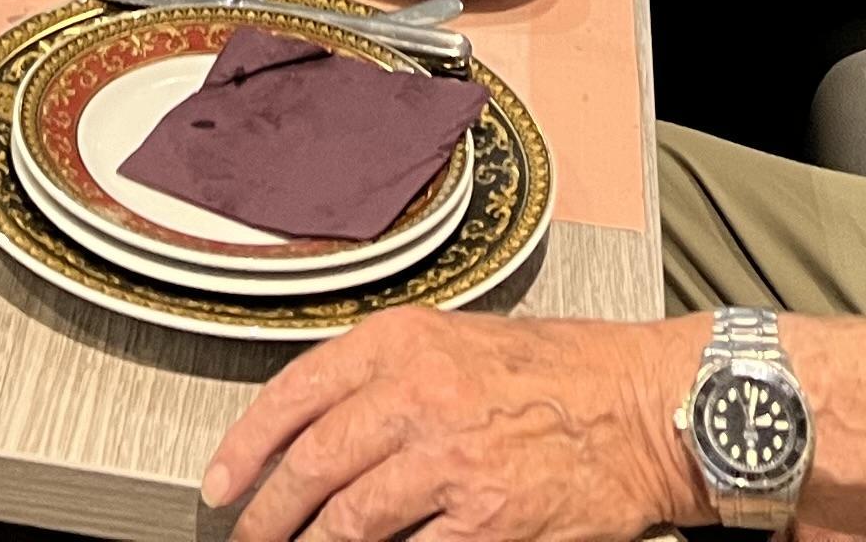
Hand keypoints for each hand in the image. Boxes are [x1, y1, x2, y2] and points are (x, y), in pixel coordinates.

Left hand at [202, 306, 699, 541]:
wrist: (643, 403)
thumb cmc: (563, 371)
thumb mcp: (457, 343)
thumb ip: (386, 377)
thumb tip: (318, 428)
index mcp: (403, 344)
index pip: (294, 395)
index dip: (245, 446)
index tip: (221, 481)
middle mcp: (419, 397)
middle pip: (311, 466)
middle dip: (268, 513)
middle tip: (248, 535)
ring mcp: (451, 462)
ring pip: (350, 521)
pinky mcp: (487, 519)